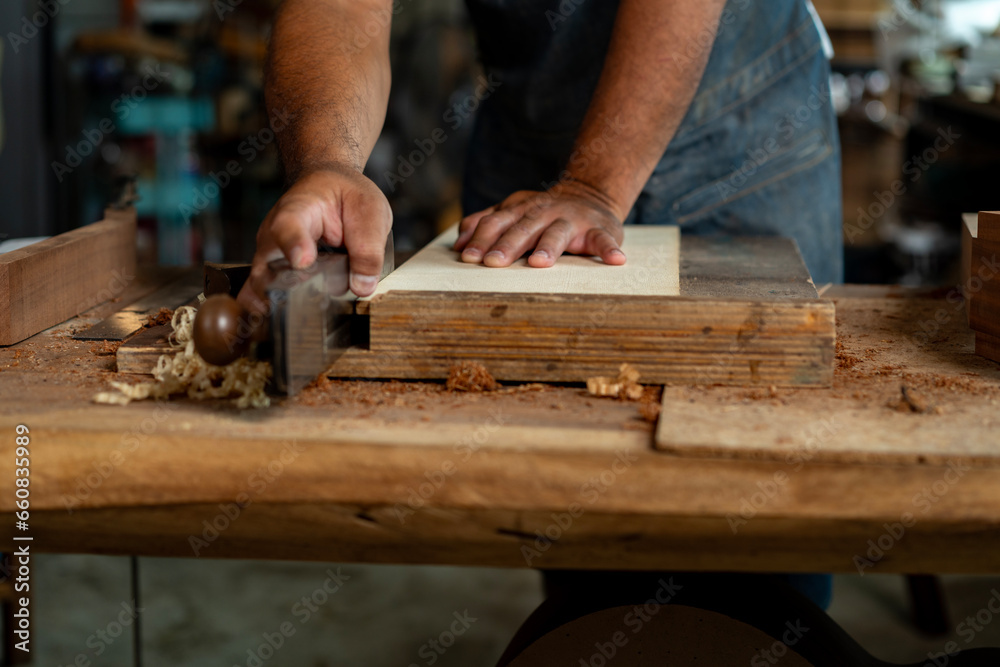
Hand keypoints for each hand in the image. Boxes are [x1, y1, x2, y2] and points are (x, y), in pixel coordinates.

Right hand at [237, 165, 392, 313]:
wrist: (327, 185)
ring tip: (304, 322)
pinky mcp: (273, 275)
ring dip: (281, 308)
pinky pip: (263, 298)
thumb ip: (368, 249)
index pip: (289, 226)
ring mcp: (269, 258)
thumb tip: (362, 287)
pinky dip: (273, 313)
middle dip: (286, 293)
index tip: (303, 261)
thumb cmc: (346, 195)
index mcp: (298, 210)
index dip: (294, 245)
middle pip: (267, 269)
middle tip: (311, 306)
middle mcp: (274, 235)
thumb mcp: (369, 211)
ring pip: (262, 290)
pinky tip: (287, 328)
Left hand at [453, 182, 626, 267]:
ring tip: (539, 263)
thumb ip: (486, 223)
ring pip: (557, 233)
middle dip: (506, 246)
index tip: (468, 258)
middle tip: (492, 263)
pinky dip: (609, 250)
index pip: (496, 222)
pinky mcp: (599, 229)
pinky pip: (604, 239)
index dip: (481, 239)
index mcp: (520, 210)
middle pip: (522, 228)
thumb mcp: (513, 211)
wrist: (590, 194)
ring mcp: (572, 220)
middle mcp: (544, 212)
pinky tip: (616, 261)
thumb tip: (458, 243)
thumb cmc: (543, 213)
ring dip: (548, 247)